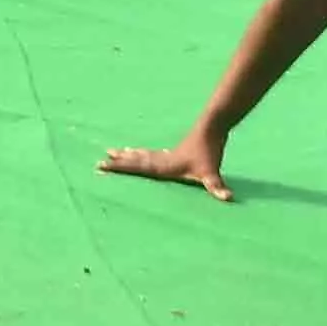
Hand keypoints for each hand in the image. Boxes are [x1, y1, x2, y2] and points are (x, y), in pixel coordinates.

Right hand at [96, 131, 231, 201]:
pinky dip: (141, 153)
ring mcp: (166, 155)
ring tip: (113, 151)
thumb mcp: (211, 172)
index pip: (137, 167)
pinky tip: (138, 152)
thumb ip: (216, 185)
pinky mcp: (172, 152)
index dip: (119, 167)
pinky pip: (151, 154)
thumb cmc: (209, 151)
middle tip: (100, 161)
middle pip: (135, 161)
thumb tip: (227, 197)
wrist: (211, 128)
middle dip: (118, 162)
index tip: (101, 165)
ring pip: (141, 155)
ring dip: (127, 155)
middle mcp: (161, 160)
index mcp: (164, 165)